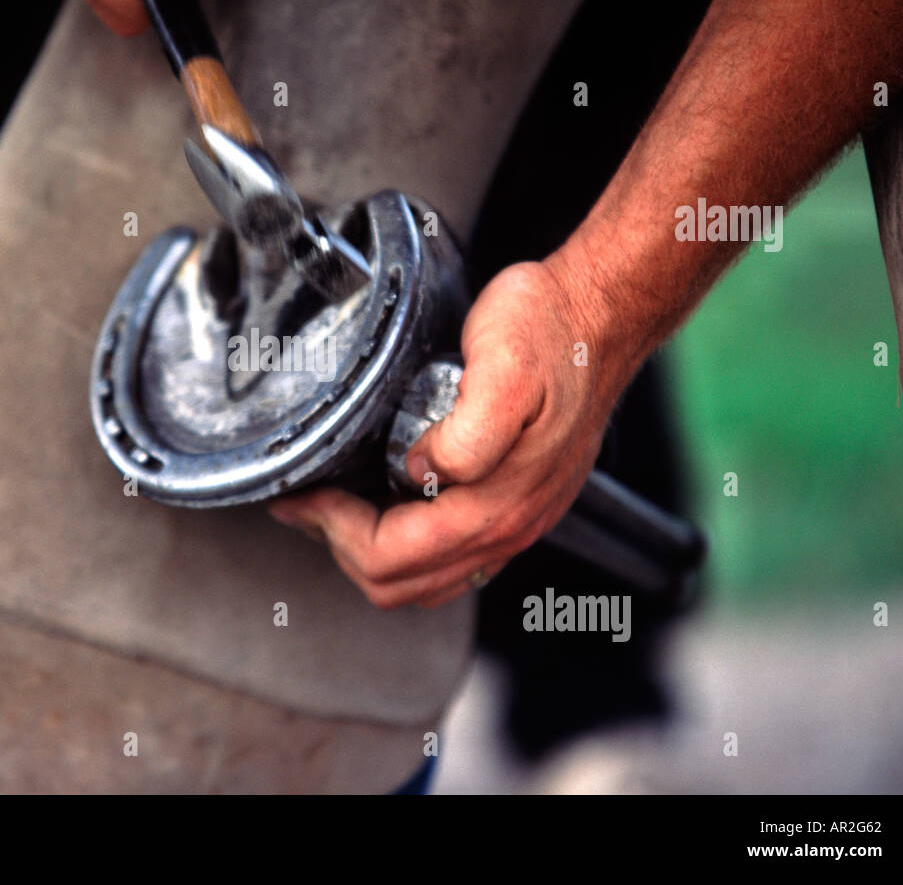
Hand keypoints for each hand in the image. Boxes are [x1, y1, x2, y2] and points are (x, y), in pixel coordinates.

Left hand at [269, 260, 633, 608]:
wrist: (600, 317)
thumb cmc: (550, 332)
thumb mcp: (501, 367)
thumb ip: (461, 436)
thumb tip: (418, 470)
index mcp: (496, 507)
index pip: (390, 556)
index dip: (332, 528)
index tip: (303, 493)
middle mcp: (509, 528)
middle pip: (400, 584)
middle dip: (339, 546)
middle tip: (307, 501)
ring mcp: (516, 522)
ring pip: (424, 581)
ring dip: (368, 552)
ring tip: (334, 506)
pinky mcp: (517, 506)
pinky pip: (451, 561)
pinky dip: (404, 549)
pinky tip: (384, 504)